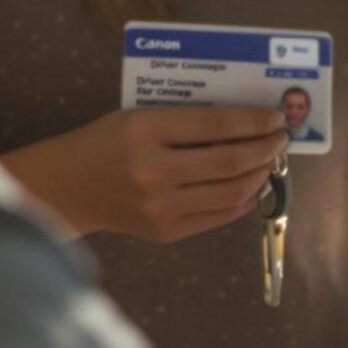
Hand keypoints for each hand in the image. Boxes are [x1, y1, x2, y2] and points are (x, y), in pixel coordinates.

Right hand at [1, 107, 285, 241]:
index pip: (215, 124)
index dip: (253, 121)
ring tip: (268, 161)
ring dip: (259, 175)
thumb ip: (185, 119)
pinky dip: (243, 200)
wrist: (68, 188)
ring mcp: (161, 207)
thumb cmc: (107, 143)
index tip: (274, 118)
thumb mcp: (139, 116)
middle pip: (229, 161)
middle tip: (279, 139)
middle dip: (265, 149)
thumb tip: (246, 123)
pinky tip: (251, 185)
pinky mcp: (166, 232)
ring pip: (231, 192)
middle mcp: (154, 171)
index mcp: (144, 131)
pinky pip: (219, 216)